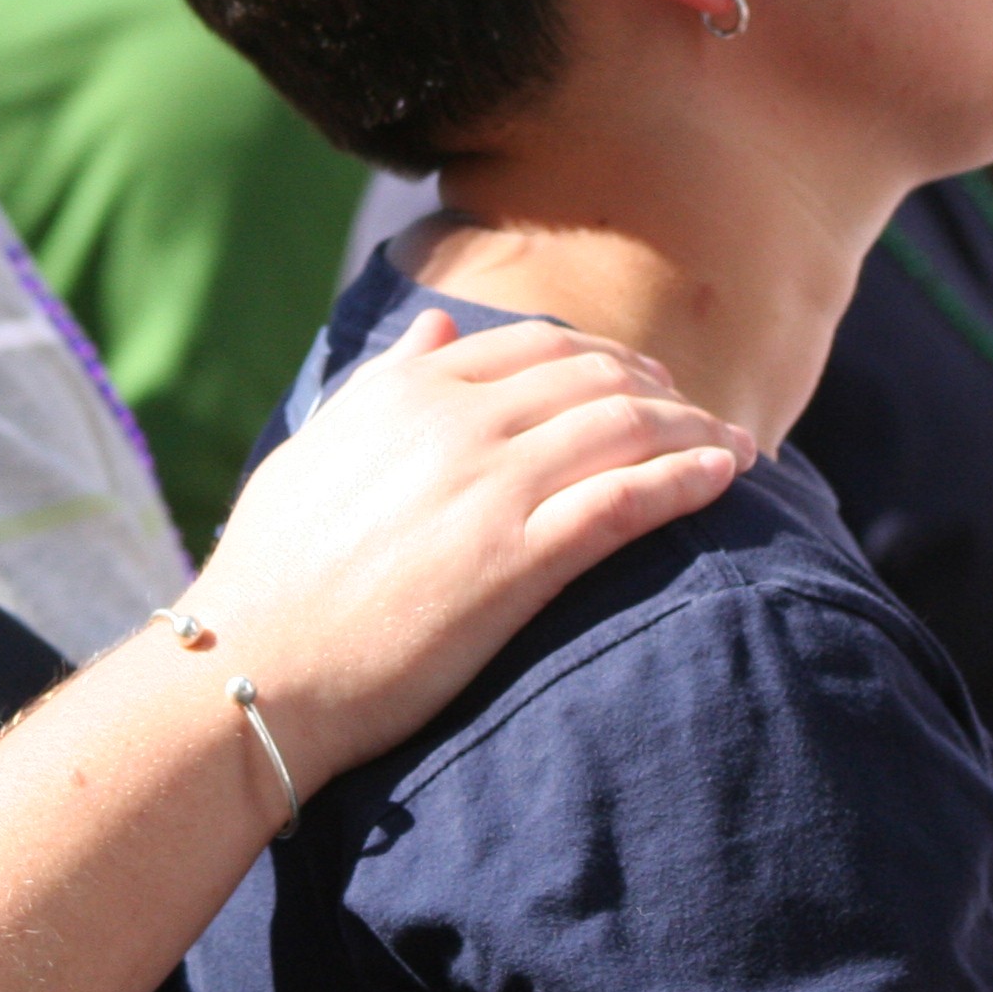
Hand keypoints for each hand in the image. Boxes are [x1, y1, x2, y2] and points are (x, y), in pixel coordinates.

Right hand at [190, 310, 753, 788]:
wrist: (257, 663)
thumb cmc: (273, 570)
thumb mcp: (314, 449)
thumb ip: (383, 383)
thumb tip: (437, 328)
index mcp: (407, 389)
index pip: (537, 346)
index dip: (604, 359)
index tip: (642, 383)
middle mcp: (456, 420)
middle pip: (595, 379)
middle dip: (663, 391)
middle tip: (701, 415)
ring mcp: (491, 486)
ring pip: (625, 430)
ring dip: (694, 431)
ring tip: (735, 447)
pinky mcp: (518, 559)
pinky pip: (626, 500)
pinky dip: (686, 480)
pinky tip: (724, 478)